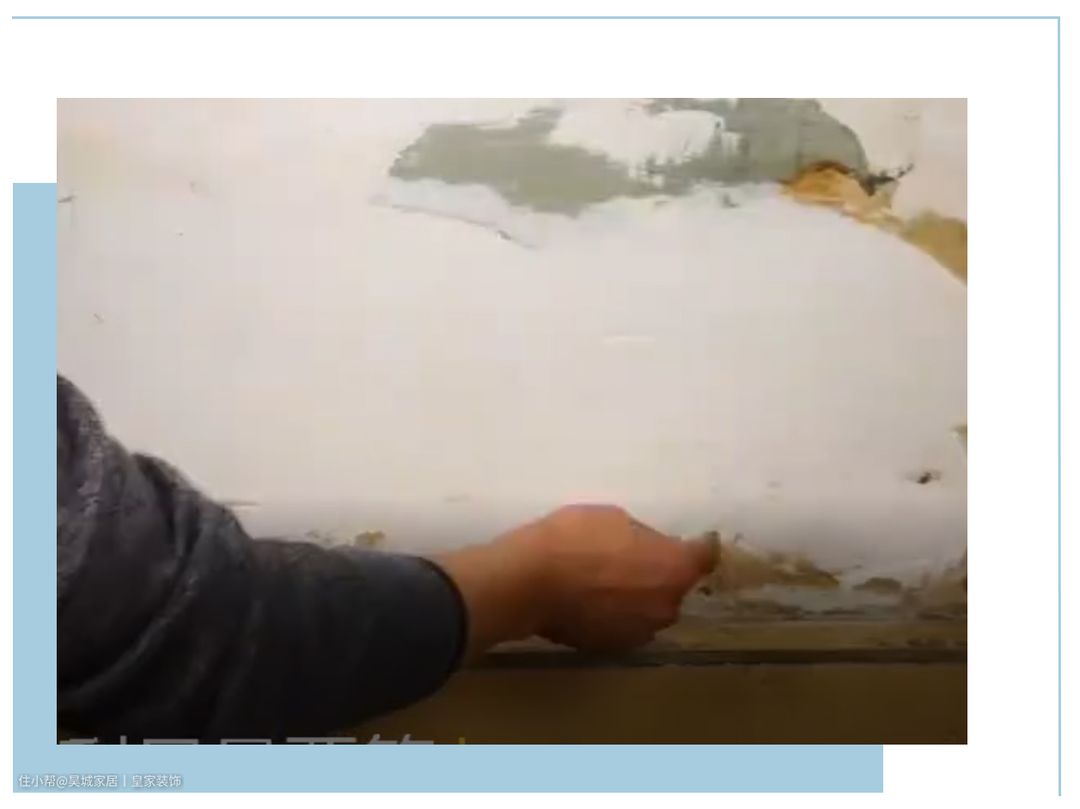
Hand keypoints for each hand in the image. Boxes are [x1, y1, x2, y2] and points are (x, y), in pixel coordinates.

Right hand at [433, 505, 715, 655]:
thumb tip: (651, 550)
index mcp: (675, 569)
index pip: (706, 556)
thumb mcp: (615, 518)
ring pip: (649, 609)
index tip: (696, 539)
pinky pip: (624, 625)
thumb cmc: (574, 539)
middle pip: (675, 586)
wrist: (527, 582)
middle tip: (636, 558)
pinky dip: (616, 614)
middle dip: (663, 574)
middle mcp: (667, 606)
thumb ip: (645, 538)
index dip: (700, 546)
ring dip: (640, 597)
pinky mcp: (612, 647)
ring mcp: (640, 632)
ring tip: (610, 582)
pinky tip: (592, 600)